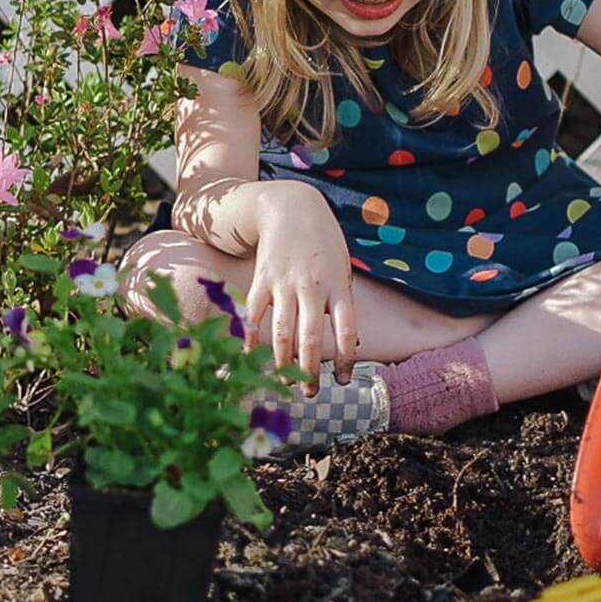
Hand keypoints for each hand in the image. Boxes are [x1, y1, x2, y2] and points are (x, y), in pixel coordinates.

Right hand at [242, 182, 356, 395]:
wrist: (292, 208)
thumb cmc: (324, 244)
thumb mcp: (342, 269)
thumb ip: (342, 303)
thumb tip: (350, 343)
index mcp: (338, 286)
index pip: (346, 331)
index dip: (346, 359)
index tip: (344, 380)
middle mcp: (312, 288)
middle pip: (310, 339)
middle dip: (310, 372)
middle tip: (310, 393)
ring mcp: (284, 284)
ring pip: (281, 334)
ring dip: (283, 364)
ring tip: (285, 383)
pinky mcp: (262, 280)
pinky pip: (255, 315)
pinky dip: (251, 338)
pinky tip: (250, 356)